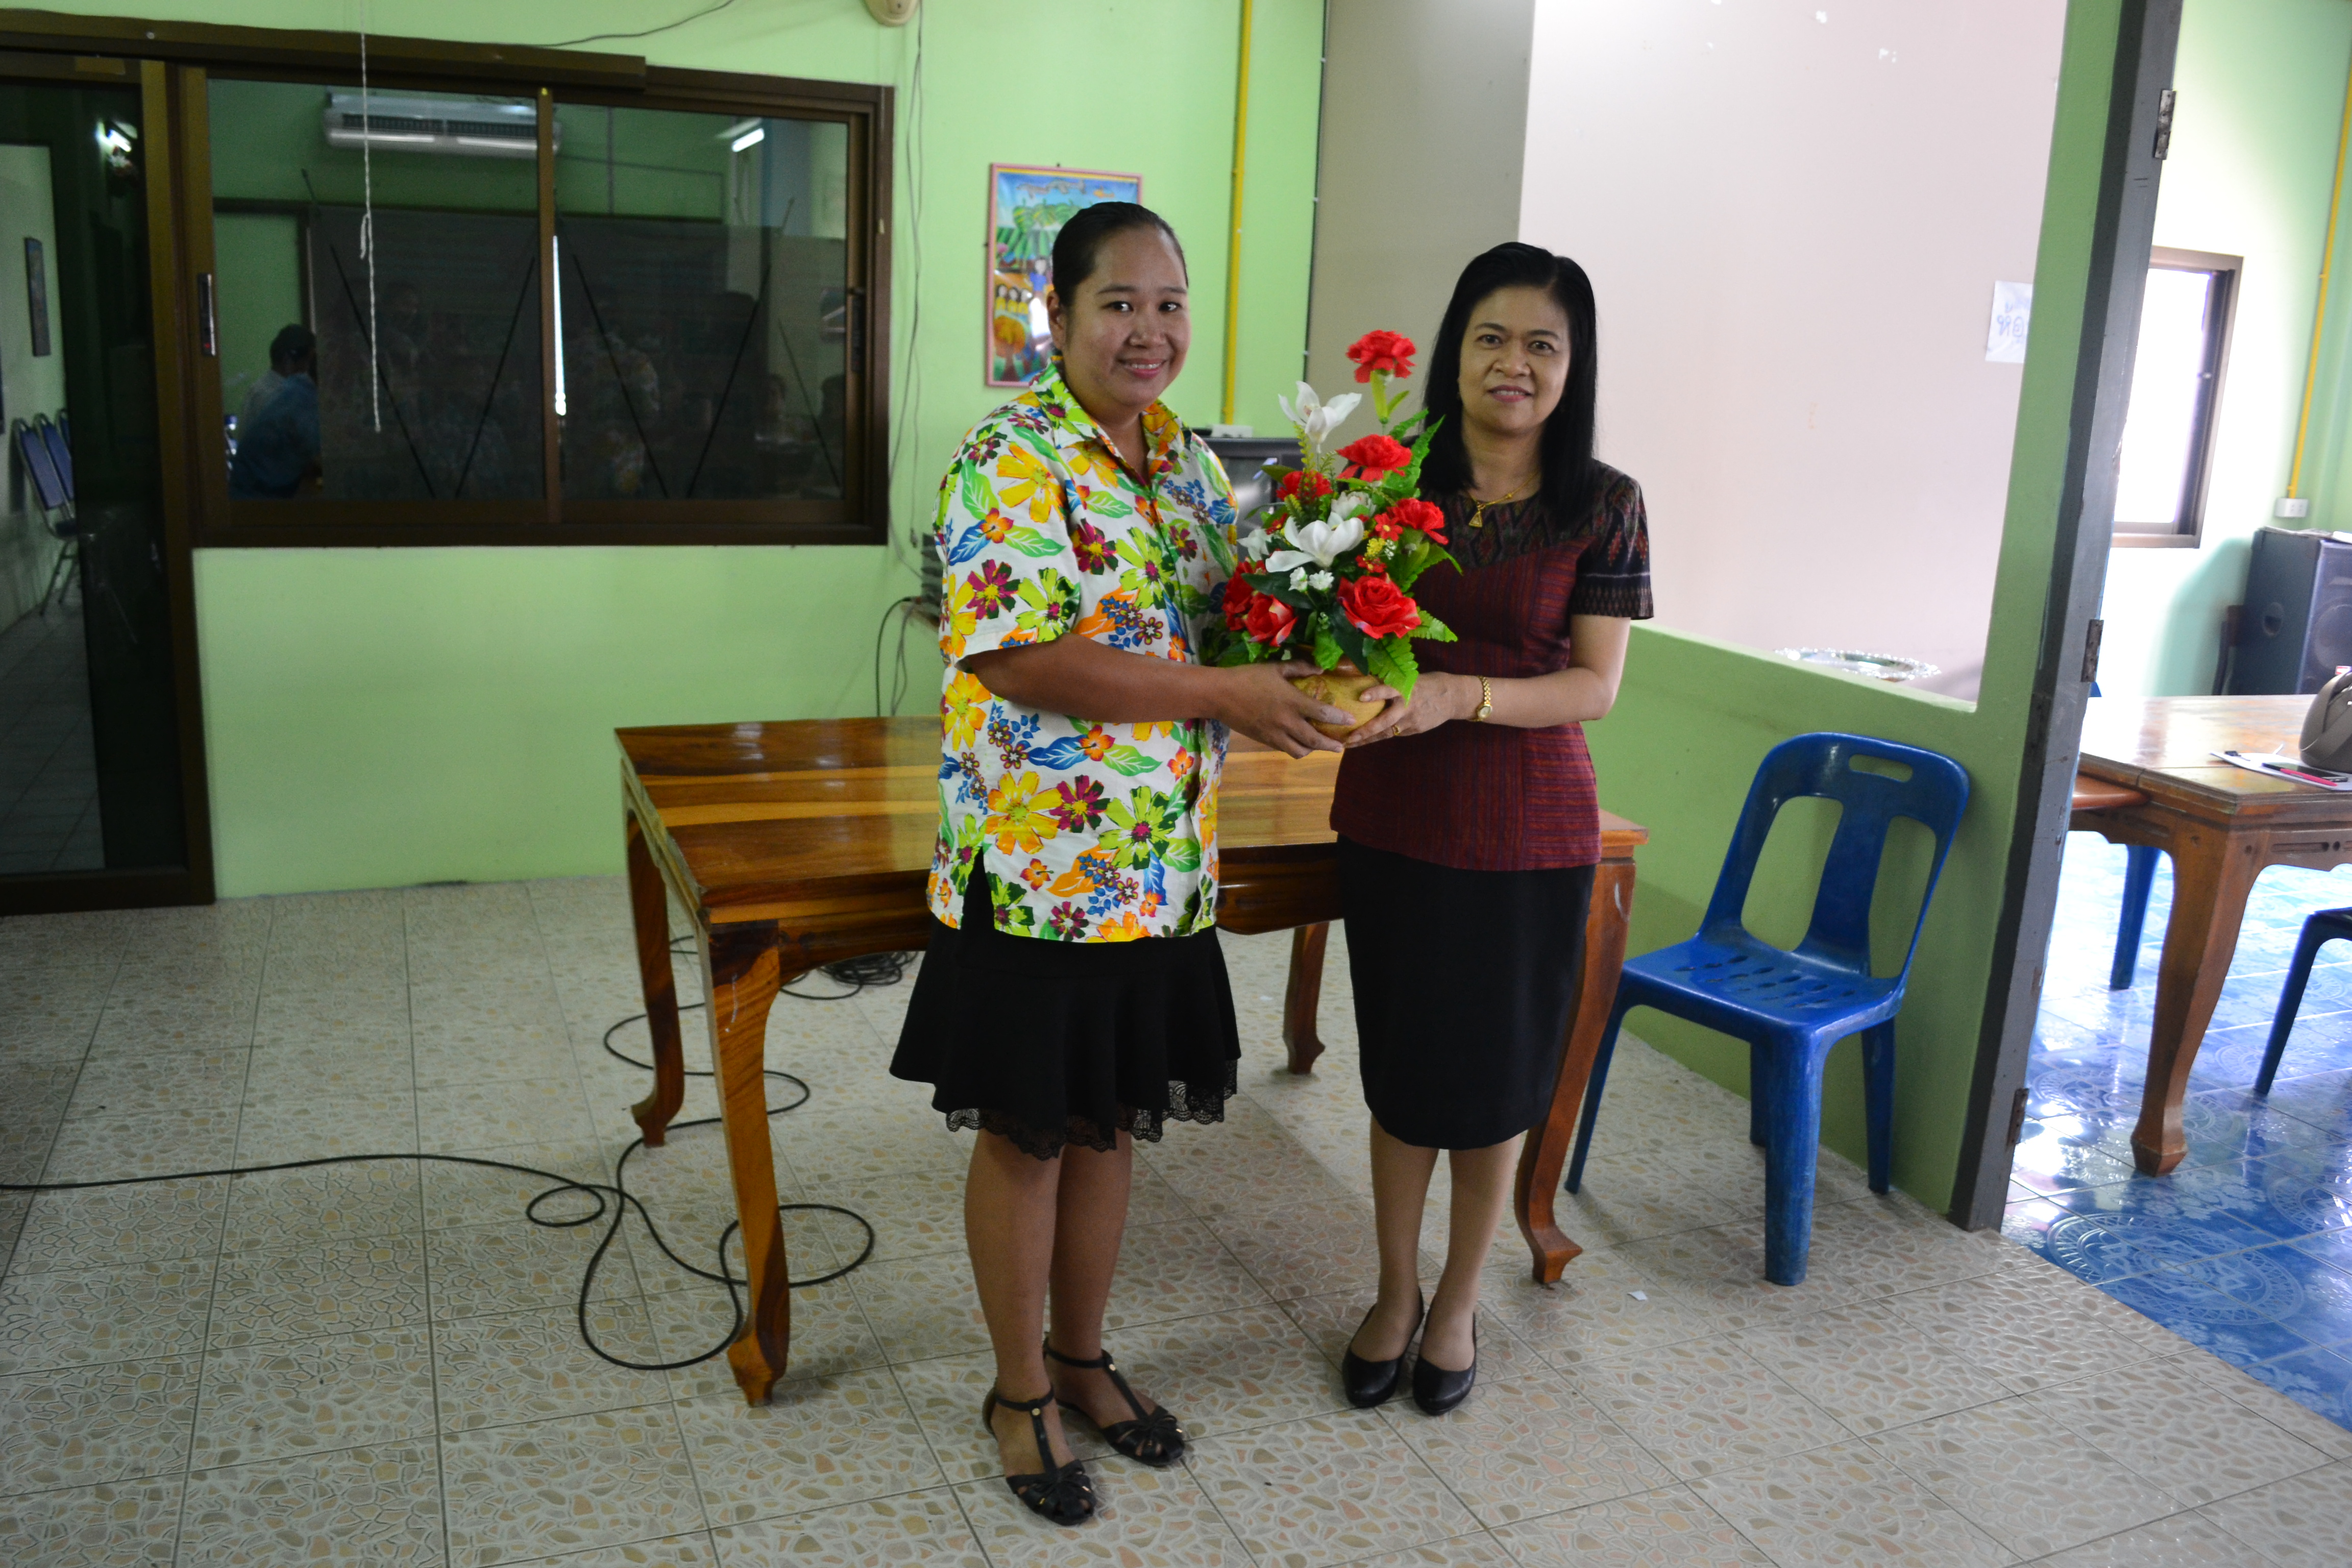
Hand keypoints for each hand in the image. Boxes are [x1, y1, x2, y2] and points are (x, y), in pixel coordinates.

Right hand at [1214, 662, 1350, 756]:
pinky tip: (1298, 743)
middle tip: (1342, 746)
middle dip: (1331, 745)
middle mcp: (1287, 721)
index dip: (1340, 719)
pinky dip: (1295, 748)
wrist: (1220, 695)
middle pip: (1315, 740)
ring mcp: (1275, 734)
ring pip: (1300, 750)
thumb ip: (1299, 668)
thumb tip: (1320, 669)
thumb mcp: (1275, 667)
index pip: (1323, 714)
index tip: (1351, 720)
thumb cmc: (1248, 677)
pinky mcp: (1264, 740)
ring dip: (1313, 750)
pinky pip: (1285, 749)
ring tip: (1319, 747)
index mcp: (1292, 701)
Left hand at [1343, 671, 1475, 746]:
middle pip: (1384, 721)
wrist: (1454, 697)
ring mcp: (1412, 721)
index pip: (1389, 690)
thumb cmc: (1428, 684)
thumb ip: (1392, 685)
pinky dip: (1381, 736)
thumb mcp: (1411, 680)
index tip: (1361, 697)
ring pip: (1386, 732)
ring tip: (1350, 744)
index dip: (1376, 693)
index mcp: (1406, 689)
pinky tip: (1367, 739)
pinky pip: (1395, 733)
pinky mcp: (1415, 729)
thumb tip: (1367, 686)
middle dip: (1365, 731)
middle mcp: (1407, 706)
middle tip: (1349, 738)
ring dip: (1368, 739)